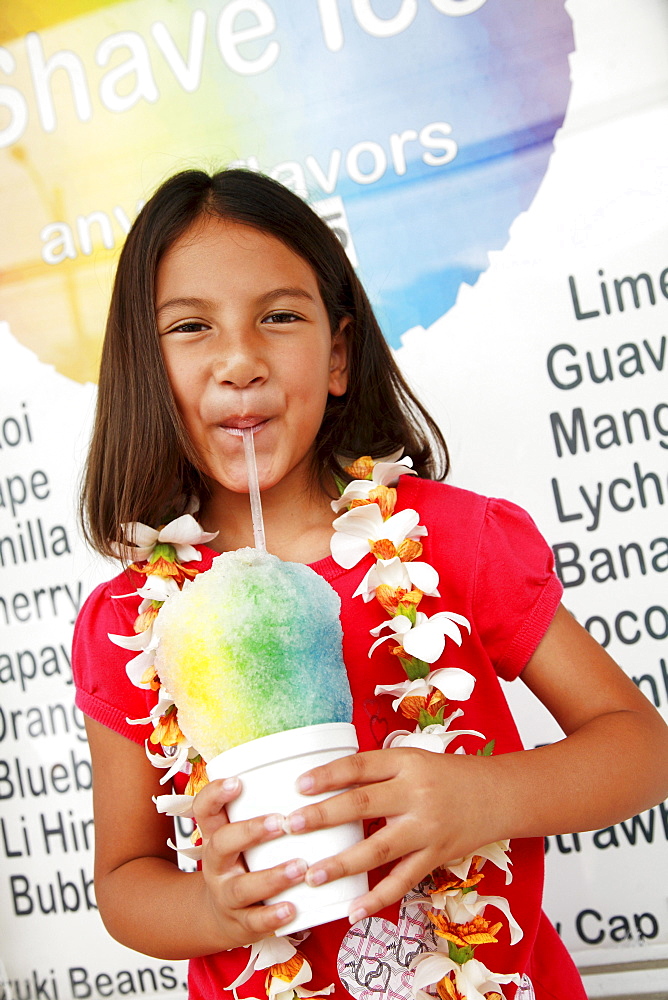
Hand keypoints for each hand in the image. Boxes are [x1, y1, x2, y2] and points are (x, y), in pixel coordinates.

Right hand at [193, 777, 307, 947]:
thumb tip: (307, 759)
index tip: (239, 780)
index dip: (216, 793)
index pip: (204, 809)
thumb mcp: (240, 833)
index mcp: (215, 834)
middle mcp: (216, 863)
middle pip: (221, 844)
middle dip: (250, 831)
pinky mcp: (240, 923)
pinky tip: (292, 909)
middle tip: (282, 821)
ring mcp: (226, 894)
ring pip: (241, 886)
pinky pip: (254, 922)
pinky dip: (273, 917)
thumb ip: (262, 804)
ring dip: (271, 876)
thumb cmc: (242, 860)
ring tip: (300, 867)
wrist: (219, 915)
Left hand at [284, 748, 491, 921]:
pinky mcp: (435, 857)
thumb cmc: (445, 775)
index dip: (328, 774)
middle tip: (292, 825)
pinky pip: (402, 881)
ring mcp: (426, 828)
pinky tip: (353, 910)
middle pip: (363, 804)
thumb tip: (326, 784)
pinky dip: (377, 898)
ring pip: (378, 849)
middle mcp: (415, 794)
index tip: (299, 784)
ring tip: (313, 875)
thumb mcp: (412, 760)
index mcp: (406, 763)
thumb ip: (377, 772)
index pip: (360, 766)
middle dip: (324, 816)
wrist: (496, 795)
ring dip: (342, 863)